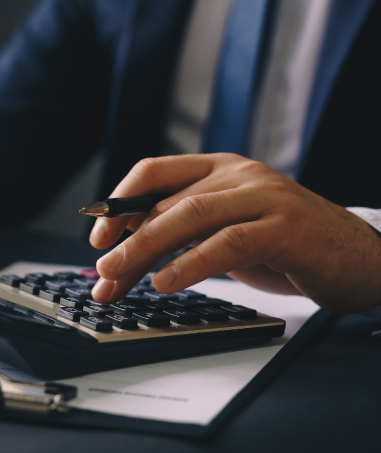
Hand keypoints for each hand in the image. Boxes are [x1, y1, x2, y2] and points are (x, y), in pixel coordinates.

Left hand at [89, 154, 380, 312]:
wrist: (361, 257)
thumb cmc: (286, 246)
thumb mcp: (225, 234)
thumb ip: (182, 233)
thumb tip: (123, 250)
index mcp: (219, 169)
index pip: (153, 171)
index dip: (118, 201)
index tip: (97, 237)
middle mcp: (238, 174)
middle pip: (165, 201)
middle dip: (126, 240)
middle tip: (100, 270)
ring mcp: (264, 196)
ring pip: (190, 215)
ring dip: (145, 247)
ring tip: (116, 275)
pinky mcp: (286, 226)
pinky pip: (228, 242)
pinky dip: (192, 262)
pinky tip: (166, 282)